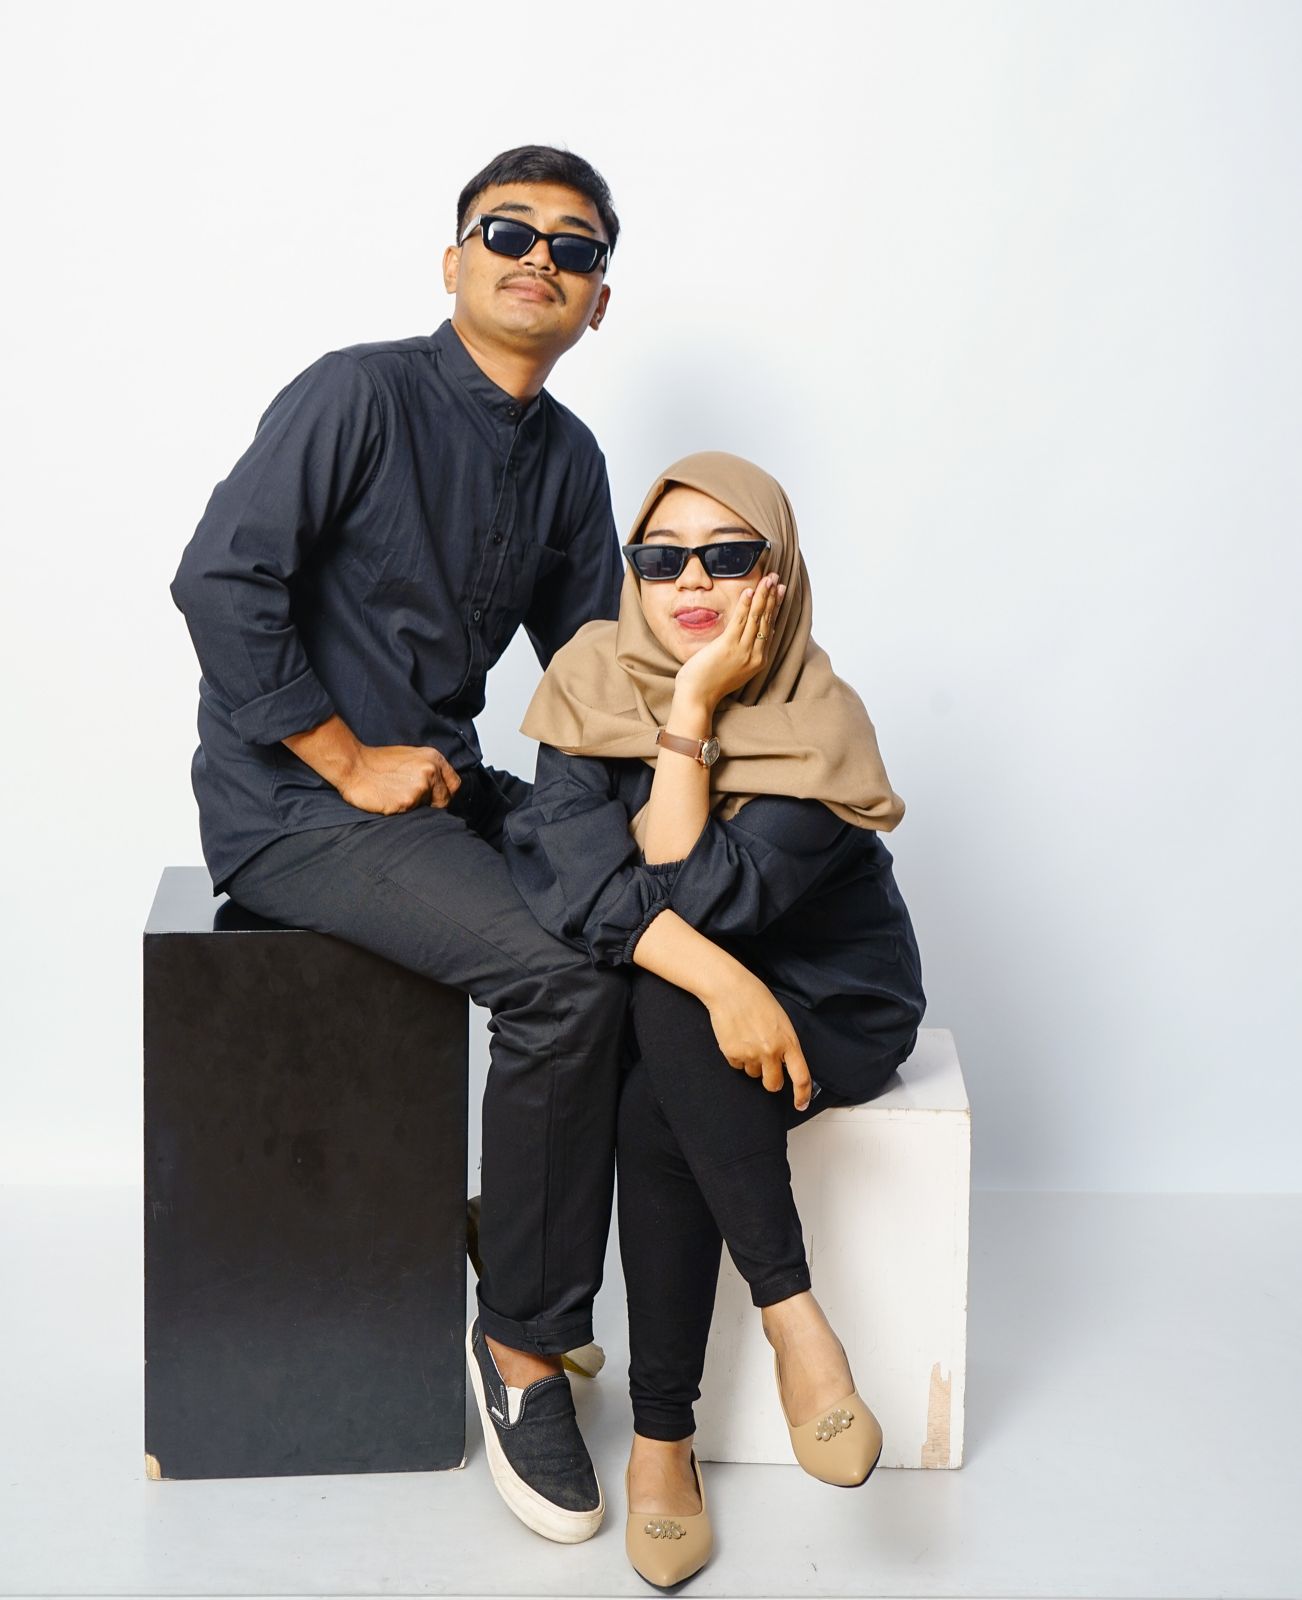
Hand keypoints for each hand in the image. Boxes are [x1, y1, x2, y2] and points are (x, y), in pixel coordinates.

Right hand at [337, 743, 461, 813]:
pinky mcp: (407, 802)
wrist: (354, 765)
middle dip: (432, 805)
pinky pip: (412, 815)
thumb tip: (440, 789)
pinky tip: (390, 802)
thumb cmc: (378, 763)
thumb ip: (429, 770)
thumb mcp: (411, 758)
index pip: (454, 785)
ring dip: (416, 808)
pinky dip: (403, 812)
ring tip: (397, 797)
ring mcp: (420, 787)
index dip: (445, 794)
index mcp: (434, 758)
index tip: (436, 799)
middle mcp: (431, 771)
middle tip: (414, 802)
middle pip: (445, 800)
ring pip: (429, 810)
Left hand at [674, 571, 784, 709]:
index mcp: (758, 659)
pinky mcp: (728, 646)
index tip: (779, 590)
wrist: (697, 698)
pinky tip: (749, 591)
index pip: (770, 627)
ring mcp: (743, 651)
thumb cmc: (710, 682)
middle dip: (771, 596)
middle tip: (775, 578)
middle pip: (766, 620)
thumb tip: (750, 634)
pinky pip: (740, 621)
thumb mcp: (734, 666)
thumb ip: (744, 650)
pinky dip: (745, 605)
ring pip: (757, 618)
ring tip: (767, 578)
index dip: (775, 607)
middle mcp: (755, 655)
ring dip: (762, 595)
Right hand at [702, 963, 812, 1110]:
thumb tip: (784, 1064)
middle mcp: (771, 1051)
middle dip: (770, 1081)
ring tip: (747, 1038)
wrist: (730, 989)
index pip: (801, 1077)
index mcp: (788, 1042)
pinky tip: (736, 1037)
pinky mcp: (732, 1054)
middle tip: (766, 1067)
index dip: (802, 1095)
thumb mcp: (781, 1021)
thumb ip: (785, 1044)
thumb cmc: (756, 999)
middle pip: (773, 1084)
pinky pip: (736, 1065)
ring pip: (752, 1074)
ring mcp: (751, 1054)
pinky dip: (736, 1056)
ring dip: (751, 1063)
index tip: (800, 1104)